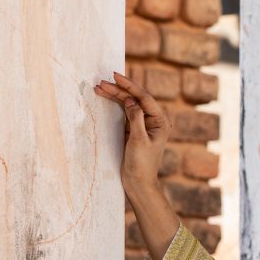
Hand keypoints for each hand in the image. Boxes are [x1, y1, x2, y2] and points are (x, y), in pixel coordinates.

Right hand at [93, 70, 169, 220]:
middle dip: (118, 90)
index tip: (115, 76)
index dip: (129, 86)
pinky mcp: (133, 130)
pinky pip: (124, 113)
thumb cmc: (142, 164)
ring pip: (128, 104)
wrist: (138, 183)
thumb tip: (130, 100)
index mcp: (160, 121)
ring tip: (99, 88)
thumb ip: (135, 118)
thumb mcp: (139, 141)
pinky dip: (114, 106)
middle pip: (135, 99)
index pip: (144, 98)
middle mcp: (153, 120)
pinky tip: (105, 98)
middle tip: (101, 83)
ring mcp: (143, 124)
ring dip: (114, 96)